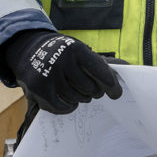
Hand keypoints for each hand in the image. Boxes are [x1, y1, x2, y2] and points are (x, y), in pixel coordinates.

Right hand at [2, 30, 122, 113]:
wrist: (29, 50)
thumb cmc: (63, 53)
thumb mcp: (80, 51)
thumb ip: (101, 62)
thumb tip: (126, 66)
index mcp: (76, 49)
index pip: (100, 71)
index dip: (111, 84)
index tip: (116, 93)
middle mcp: (62, 61)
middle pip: (90, 88)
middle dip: (94, 91)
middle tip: (91, 89)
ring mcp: (49, 76)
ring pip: (77, 99)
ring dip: (81, 98)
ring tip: (76, 90)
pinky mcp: (39, 90)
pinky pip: (63, 107)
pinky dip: (69, 107)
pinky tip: (69, 100)